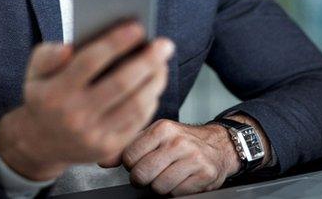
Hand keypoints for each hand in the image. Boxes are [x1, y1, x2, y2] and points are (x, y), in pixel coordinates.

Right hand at [0, 22, 174, 180]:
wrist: (39, 144)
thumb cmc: (44, 97)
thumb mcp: (34, 73)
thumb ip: (48, 55)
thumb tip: (69, 47)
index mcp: (55, 93)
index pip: (90, 61)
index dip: (116, 42)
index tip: (138, 27)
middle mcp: (75, 116)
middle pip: (121, 83)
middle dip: (148, 61)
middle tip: (164, 44)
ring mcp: (93, 135)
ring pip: (135, 104)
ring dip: (155, 81)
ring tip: (163, 63)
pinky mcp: (108, 149)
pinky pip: (137, 122)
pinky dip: (150, 100)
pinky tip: (154, 84)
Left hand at [99, 119, 239, 195]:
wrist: (218, 145)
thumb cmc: (181, 141)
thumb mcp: (155, 136)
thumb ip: (128, 146)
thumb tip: (102, 159)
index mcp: (162, 128)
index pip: (129, 157)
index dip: (131, 165)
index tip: (140, 161)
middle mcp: (178, 141)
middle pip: (141, 175)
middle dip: (143, 178)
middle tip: (152, 172)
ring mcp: (193, 158)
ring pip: (158, 187)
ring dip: (160, 186)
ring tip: (169, 174)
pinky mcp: (204, 174)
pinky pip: (176, 193)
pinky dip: (176, 191)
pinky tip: (181, 179)